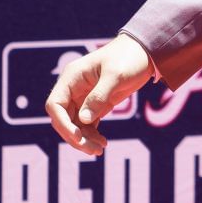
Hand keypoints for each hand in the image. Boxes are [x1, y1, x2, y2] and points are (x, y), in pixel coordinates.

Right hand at [46, 34, 153, 156]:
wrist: (146, 52)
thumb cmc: (129, 58)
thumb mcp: (116, 75)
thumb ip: (99, 96)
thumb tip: (83, 120)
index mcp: (72, 78)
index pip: (55, 105)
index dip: (62, 123)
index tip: (77, 136)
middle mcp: (74, 89)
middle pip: (64, 119)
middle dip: (75, 136)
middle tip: (92, 150)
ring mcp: (84, 98)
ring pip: (75, 125)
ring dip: (84, 139)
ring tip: (99, 150)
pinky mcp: (96, 104)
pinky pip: (87, 124)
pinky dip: (92, 135)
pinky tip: (102, 143)